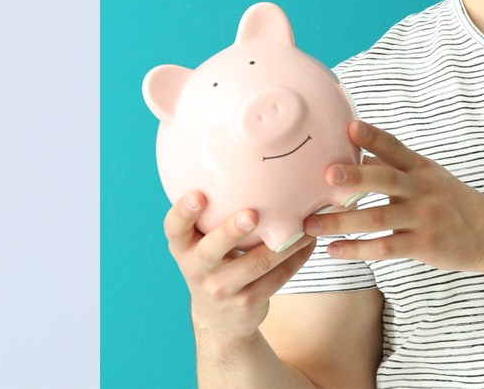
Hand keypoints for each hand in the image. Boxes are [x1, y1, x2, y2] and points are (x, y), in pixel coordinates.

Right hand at [168, 189, 320, 347]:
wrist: (221, 317)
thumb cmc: (215, 263)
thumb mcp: (202, 243)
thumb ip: (213, 217)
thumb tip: (246, 166)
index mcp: (184, 248)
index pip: (174, 229)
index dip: (183, 213)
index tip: (197, 194)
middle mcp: (197, 269)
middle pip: (211, 251)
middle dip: (231, 232)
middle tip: (251, 214)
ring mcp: (221, 289)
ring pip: (255, 265)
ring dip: (284, 244)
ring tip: (305, 224)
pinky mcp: (247, 302)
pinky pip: (277, 278)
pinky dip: (296, 259)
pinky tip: (310, 242)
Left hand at [301, 121, 483, 274]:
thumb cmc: (452, 203)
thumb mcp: (429, 178)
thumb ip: (394, 169)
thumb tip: (353, 156)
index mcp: (422, 169)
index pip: (395, 148)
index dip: (373, 137)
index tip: (349, 127)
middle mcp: (423, 189)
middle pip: (386, 180)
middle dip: (355, 177)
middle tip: (326, 175)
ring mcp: (424, 217)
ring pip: (378, 218)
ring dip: (342, 221)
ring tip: (311, 225)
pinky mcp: (424, 244)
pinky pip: (386, 247)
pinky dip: (358, 250)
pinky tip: (334, 250)